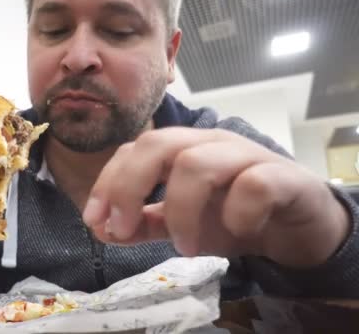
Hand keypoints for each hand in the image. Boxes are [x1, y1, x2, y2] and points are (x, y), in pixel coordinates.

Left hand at [83, 128, 350, 267]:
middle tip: (121, 230)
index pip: (134, 150)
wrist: (296, 224)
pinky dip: (237, 212)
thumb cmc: (234, 215)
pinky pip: (254, 184)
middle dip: (129, 187)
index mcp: (182, 149)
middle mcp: (209, 144)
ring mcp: (245, 155)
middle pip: (158, 144)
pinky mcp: (282, 177)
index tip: (94, 221)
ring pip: (197, 163)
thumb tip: (102, 229)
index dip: (108, 182)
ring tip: (182, 247)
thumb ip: (143, 224)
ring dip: (179, 211)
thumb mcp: (180, 224)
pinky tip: (235, 232)